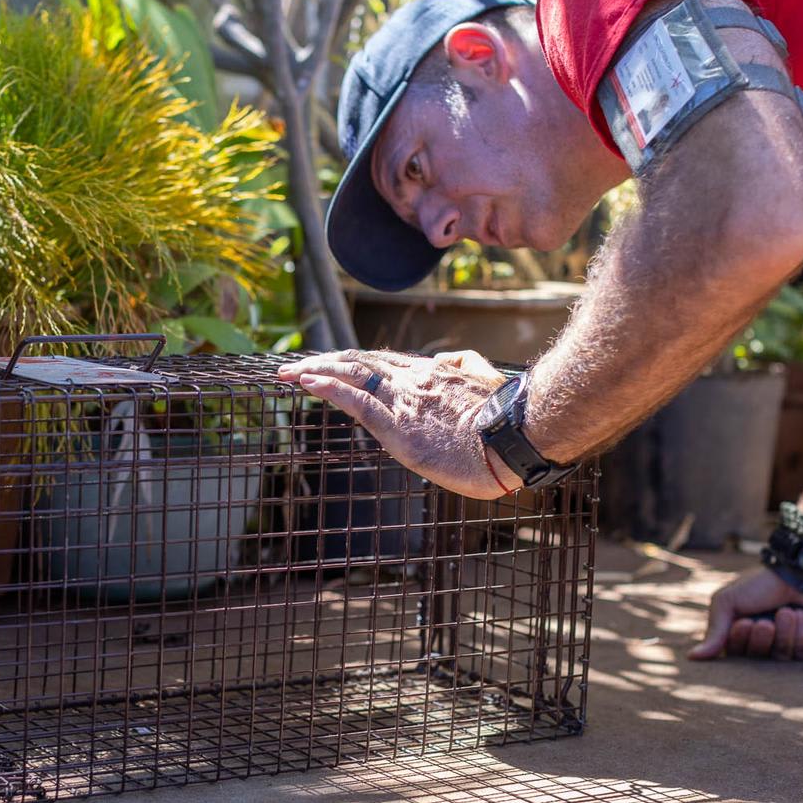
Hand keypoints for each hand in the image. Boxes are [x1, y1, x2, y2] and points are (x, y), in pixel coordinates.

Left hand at [278, 348, 515, 499]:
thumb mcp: (487, 385)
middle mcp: (412, 381)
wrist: (514, 442)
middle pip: (358, 363)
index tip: (330, 364)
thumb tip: (446, 361)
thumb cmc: (507, 426)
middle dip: (322, 362)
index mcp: (433, 375)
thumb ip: (464, 367)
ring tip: (287, 372)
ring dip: (315, 370)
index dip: (352, 362)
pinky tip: (307, 383)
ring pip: (351, 375)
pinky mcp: (397, 425)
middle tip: (293, 367)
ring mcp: (403, 401)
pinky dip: (328, 389)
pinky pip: (356, 401)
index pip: (382, 364)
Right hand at [690, 566, 802, 660]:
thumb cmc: (759, 584)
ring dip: (783, 633)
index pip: (733, 654)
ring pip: (780, 656)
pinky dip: (802, 633)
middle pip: (756, 659)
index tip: (744, 622)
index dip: (738, 642)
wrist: (797, 572)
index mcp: (738, 634)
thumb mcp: (728, 601)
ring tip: (787, 612)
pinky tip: (801, 615)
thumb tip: (693, 657)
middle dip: (760, 640)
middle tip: (764, 622)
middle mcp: (762, 643)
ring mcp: (786, 645)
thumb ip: (715, 630)